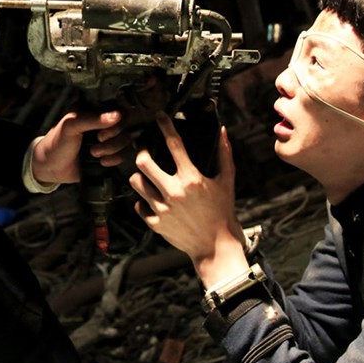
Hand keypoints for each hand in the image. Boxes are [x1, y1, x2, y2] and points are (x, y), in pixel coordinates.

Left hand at [31, 110, 126, 184]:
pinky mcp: (109, 154)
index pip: (118, 107)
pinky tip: (102, 161)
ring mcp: (107, 138)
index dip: (117, 119)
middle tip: (98, 140)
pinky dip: (115, 159)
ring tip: (94, 153)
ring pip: (126, 141)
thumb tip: (117, 115)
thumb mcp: (71, 125)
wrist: (50, 167)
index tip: (104, 129)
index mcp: (93, 109)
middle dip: (112, 137)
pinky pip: (124, 155)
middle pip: (125, 125)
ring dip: (112, 149)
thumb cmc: (56, 142)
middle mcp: (103, 122)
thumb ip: (93, 119)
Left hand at [130, 112, 248, 285]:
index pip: (174, 144)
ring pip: (136, 183)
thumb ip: (224, 155)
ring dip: (139, 176)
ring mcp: (162, 209)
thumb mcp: (227, 181)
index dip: (165, 125)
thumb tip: (222, 131)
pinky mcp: (155, 224)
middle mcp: (174, 192)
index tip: (159, 116)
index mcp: (191, 179)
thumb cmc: (223, 212)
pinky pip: (139, 205)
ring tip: (146, 175)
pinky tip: (150, 198)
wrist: (215, 246)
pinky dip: (142, 200)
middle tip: (145, 151)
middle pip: (144, 163)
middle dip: (142, 152)